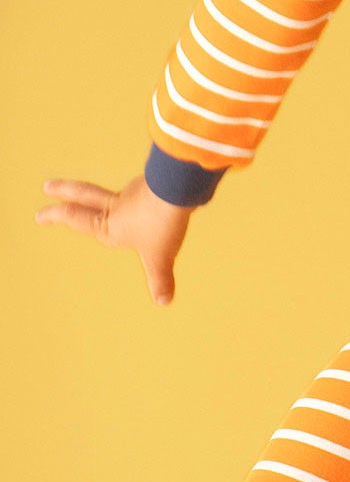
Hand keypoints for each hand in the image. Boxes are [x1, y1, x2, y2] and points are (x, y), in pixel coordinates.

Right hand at [35, 174, 193, 305]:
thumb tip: (163, 300)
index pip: (74, 217)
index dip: (54, 216)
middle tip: (48, 186)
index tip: (39, 215)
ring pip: (117, 192)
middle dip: (63, 190)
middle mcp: (117, 205)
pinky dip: (144, 196)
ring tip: (118, 201)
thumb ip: (160, 278)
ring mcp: (134, 191)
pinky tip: (157, 199)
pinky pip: (145, 191)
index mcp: (108, 224)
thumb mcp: (160, 257)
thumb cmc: (162, 223)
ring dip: (109, 196)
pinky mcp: (153, 181)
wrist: (178, 188)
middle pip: (83, 193)